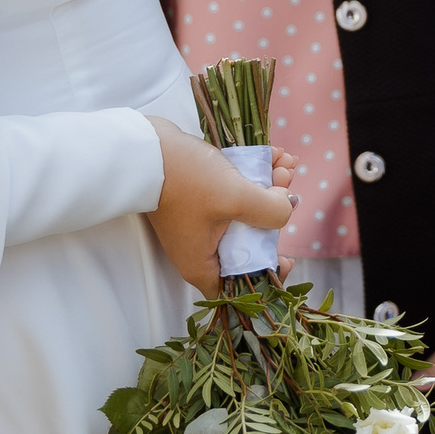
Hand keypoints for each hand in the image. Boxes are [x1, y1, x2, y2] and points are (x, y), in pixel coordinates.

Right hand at [144, 118, 298, 295]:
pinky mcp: (198, 198)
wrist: (145, 147)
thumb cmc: (184, 180)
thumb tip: (286, 207)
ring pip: (245, 212)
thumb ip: (270, 211)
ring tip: (285, 163)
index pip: (240, 286)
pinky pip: (234, 193)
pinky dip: (253, 177)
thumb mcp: (235, 197)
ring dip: (269, 188)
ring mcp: (199, 222)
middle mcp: (200, 248)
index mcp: (202, 265)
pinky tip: (273, 155)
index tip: (286, 255)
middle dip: (275, 213)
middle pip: (249, 242)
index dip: (268, 275)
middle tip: (288, 186)